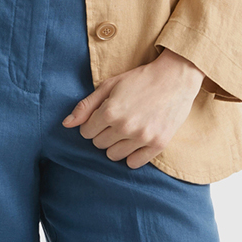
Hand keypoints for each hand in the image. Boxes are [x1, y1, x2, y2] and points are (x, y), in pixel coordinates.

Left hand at [63, 48, 205, 167]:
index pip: (86, 132)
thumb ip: (86, 106)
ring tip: (127, 130)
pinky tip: (137, 140)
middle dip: (103, 133)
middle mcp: (125, 127)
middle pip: (99, 145)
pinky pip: (134, 163)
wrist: (176, 78)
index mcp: (110, 111)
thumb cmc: (140, 79)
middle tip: (117, 120)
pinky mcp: (158, 144)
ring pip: (114, 156)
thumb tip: (66, 124)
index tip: (103, 116)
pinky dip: (132, 155)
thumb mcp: (109, 85)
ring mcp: (142, 137)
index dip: (92, 124)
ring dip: (116, 145)